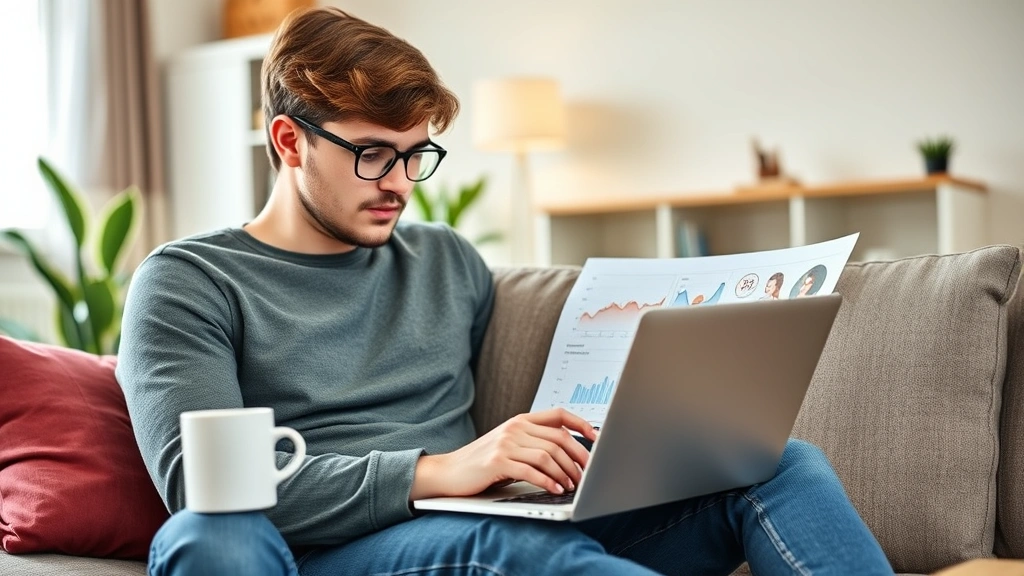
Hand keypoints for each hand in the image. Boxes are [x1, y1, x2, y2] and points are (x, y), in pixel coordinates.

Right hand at [411, 408, 597, 499]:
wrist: (449, 471)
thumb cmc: (482, 462)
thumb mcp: (509, 445)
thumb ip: (533, 442)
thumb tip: (568, 454)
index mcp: (521, 420)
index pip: (559, 415)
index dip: (581, 424)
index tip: (596, 437)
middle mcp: (515, 428)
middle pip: (558, 439)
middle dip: (578, 458)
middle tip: (586, 474)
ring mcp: (505, 443)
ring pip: (548, 456)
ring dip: (564, 473)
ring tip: (571, 486)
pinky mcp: (497, 461)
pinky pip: (531, 471)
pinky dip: (547, 482)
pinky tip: (555, 490)